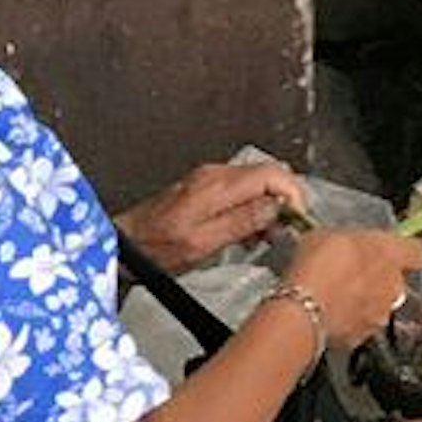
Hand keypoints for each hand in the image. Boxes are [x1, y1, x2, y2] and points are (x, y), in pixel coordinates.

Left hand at [123, 156, 299, 274]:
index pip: (274, 174)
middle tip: (278, 233)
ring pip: (257, 183)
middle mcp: (216, 175)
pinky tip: (243, 231)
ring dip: (267, 209)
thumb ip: (243, 222)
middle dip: (282, 203)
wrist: (126, 243)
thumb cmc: (156, 247)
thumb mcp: (203, 243)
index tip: (296, 220)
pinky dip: (251, 208)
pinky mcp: (204, 187)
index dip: (293, 196)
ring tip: (259, 237)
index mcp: (218, 185)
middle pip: (269, 175)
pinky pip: (241, 190)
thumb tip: (276, 208)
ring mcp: (210, 178)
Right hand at [277, 227, 416, 349]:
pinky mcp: (362, 337)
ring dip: (365, 303)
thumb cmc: (318, 264)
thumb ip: (349, 242)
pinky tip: (329, 317)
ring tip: (338, 299)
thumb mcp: (328, 235)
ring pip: (379, 306)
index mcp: (391, 253)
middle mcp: (394, 285)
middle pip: (396, 281)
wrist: (304, 309)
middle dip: (380, 280)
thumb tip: (345, 246)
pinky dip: (349, 323)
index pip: (416, 251)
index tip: (392, 251)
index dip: (404, 252)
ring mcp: (380, 314)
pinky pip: (360, 327)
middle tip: (354, 275)